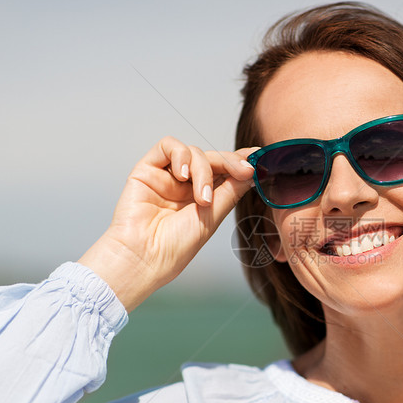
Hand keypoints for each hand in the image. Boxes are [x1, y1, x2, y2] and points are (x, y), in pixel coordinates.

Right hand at [78, 137, 256, 311]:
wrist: (144, 256)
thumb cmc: (177, 245)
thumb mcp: (213, 215)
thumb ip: (231, 190)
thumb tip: (252, 172)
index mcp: (202, 198)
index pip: (223, 172)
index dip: (240, 162)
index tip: (258, 156)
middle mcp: (185, 185)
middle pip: (212, 159)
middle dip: (229, 163)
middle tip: (244, 171)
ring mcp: (166, 176)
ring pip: (193, 153)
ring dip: (204, 170)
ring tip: (201, 198)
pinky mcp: (147, 169)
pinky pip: (168, 146)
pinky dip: (181, 155)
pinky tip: (183, 176)